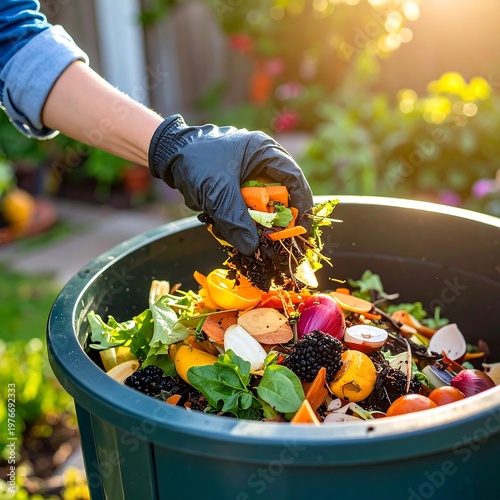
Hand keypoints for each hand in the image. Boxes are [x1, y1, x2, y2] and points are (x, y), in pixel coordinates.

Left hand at [148, 114, 312, 254]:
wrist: (166, 153)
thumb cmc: (194, 161)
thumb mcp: (217, 192)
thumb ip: (235, 220)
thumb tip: (252, 248)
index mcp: (264, 151)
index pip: (293, 178)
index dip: (300, 203)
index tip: (299, 226)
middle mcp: (260, 159)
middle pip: (280, 192)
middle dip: (276, 217)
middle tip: (274, 237)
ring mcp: (248, 171)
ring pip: (262, 202)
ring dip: (255, 220)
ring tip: (249, 235)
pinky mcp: (235, 183)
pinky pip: (245, 204)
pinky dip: (240, 218)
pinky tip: (229, 227)